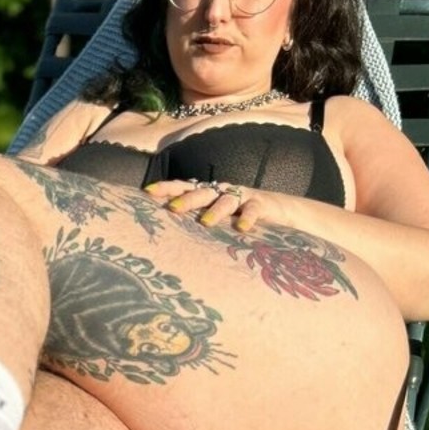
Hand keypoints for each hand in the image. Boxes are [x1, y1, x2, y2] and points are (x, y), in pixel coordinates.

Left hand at [145, 179, 292, 233]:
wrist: (282, 211)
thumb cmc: (240, 219)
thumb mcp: (217, 221)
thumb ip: (196, 226)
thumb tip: (166, 241)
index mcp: (207, 196)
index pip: (183, 188)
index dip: (167, 188)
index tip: (147, 192)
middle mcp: (221, 193)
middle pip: (201, 192)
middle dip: (186, 199)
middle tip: (172, 208)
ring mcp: (241, 197)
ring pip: (225, 201)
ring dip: (215, 210)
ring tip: (205, 222)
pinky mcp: (261, 204)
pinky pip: (252, 210)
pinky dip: (247, 218)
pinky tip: (241, 228)